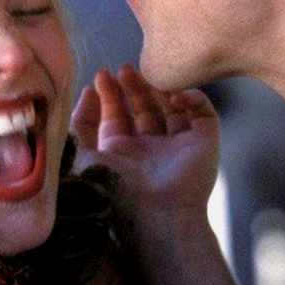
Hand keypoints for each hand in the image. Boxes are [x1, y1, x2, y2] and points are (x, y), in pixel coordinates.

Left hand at [70, 66, 219, 218]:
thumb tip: (88, 92)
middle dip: (132, 88)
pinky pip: (203, 113)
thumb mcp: (80, 154)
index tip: (101, 76)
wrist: (153, 215)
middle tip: (122, 69)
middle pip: (144, 110)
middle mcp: (150, 152)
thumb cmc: (111, 190)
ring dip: (159, 87)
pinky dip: (193, 97)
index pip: (117, 119)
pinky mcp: (205, 144)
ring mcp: (178, 148)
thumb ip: (79, 123)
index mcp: (122, 157)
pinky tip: (175, 94)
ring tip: (142, 70)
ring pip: (172, 108)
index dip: (109, 96)